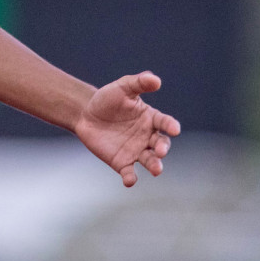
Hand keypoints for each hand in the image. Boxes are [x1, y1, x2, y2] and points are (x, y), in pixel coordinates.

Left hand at [73, 71, 181, 186]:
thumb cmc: (107, 99)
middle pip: (161, 145)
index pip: (165, 123)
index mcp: (152, 119)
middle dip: (162, 149)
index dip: (171, 126)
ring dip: (155, 165)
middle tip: (160, 151)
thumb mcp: (121, 88)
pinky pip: (129, 172)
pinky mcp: (122, 162)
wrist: (85, 114)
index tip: (174, 129)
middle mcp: (148, 137)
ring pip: (150, 160)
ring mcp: (136, 151)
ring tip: (157, 170)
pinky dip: (131, 177)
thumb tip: (155, 79)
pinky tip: (130, 180)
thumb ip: (138, 83)